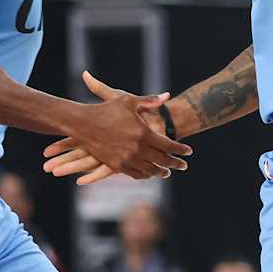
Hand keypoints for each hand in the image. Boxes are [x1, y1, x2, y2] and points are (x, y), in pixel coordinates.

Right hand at [43, 71, 184, 183]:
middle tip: (183, 166)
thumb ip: (150, 101)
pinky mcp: (116, 165)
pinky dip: (145, 175)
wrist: (82, 124)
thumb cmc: (106, 110)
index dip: (181, 149)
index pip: (169, 145)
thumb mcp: (128, 101)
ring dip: (161, 172)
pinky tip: (149, 174)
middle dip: (176, 164)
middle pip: (163, 160)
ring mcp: (127, 159)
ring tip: (167, 172)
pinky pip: (135, 174)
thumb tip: (167, 96)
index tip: (189, 152)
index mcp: (143, 133)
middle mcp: (137, 149)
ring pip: (150, 171)